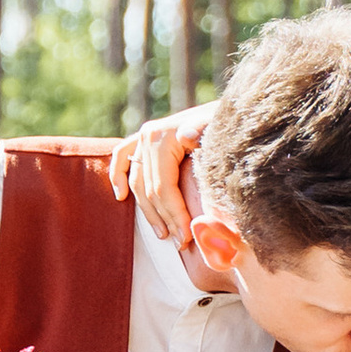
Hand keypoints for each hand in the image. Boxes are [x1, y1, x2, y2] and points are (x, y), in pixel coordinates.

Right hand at [108, 105, 215, 246]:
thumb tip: (185, 136)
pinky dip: (117, 176)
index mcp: (164, 135)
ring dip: (148, 211)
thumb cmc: (228, 124)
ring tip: (163, 233)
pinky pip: (122, 157)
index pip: (164, 186)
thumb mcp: (219, 128)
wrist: (233, 108)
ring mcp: (142, 136)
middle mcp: (148, 135)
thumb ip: (204, 131)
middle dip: (165, 219)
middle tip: (180, 243)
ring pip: (137, 182)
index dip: (174, 214)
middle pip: (150, 189)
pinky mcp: (141, 138)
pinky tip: (121, 197)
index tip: (187, 237)